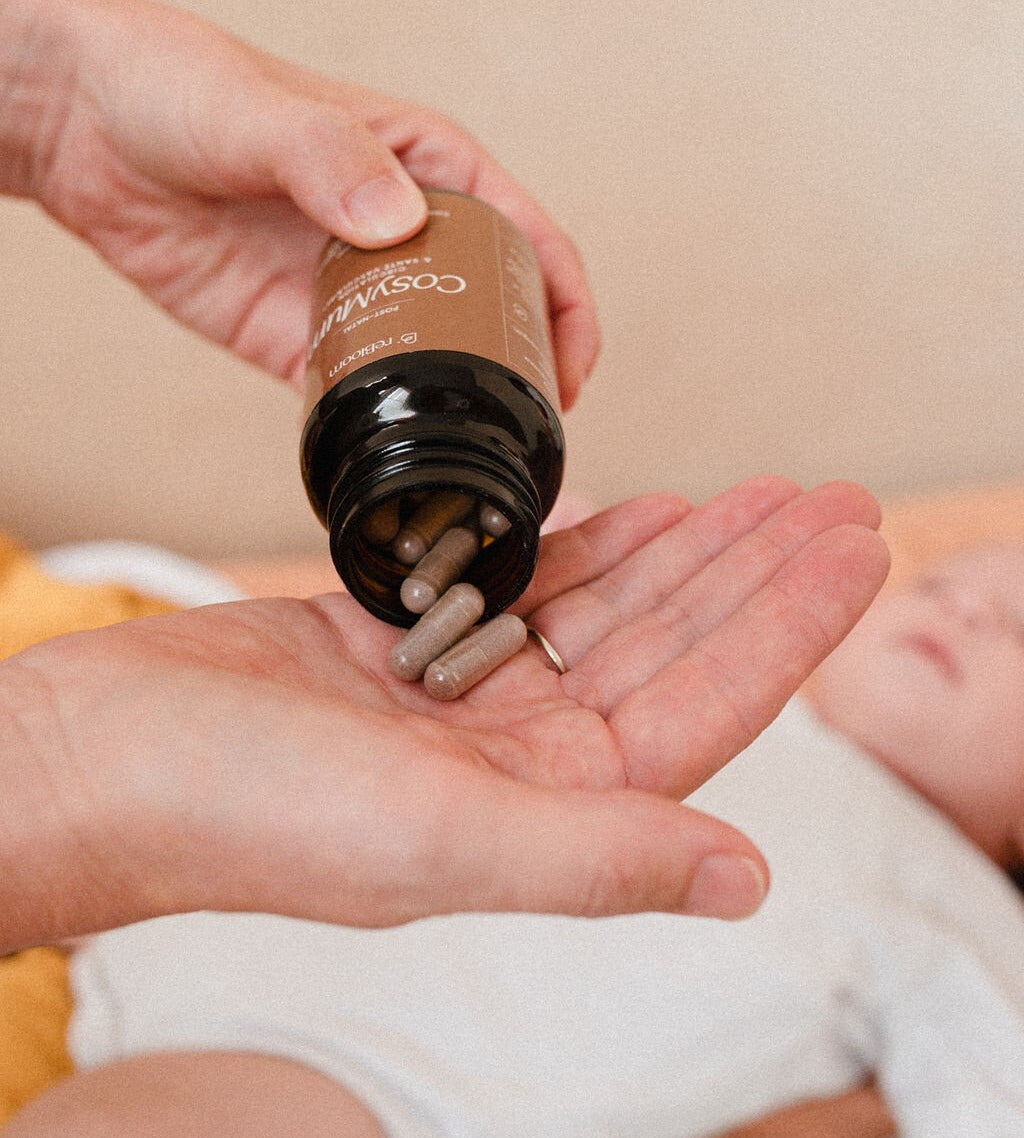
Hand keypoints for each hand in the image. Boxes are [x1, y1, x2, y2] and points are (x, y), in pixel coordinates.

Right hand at [0, 478, 886, 950]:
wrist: (99, 757)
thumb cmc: (240, 809)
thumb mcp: (433, 837)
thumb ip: (595, 857)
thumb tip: (746, 880)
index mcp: (543, 808)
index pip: (702, 706)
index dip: (787, 627)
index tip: (854, 549)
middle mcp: (517, 758)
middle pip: (669, 647)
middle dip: (755, 572)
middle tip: (832, 498)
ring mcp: (465, 697)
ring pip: (608, 610)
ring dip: (687, 551)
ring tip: (758, 493)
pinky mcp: (411, 644)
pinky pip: (526, 585)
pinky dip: (587, 546)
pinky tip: (644, 511)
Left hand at [7, 0, 596, 404]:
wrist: (83, 131)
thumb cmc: (176, 85)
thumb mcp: (258, 112)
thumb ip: (329, 161)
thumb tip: (398, 226)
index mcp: (427, 168)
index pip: (526, 239)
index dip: (563, 307)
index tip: (570, 370)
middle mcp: (404, 235)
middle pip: (493, 314)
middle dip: (523, 372)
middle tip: (530, 431)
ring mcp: (355, 292)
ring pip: (431, 360)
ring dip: (456, 408)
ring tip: (475, 457)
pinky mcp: (301, 337)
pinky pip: (355, 390)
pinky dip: (375, 422)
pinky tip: (389, 453)